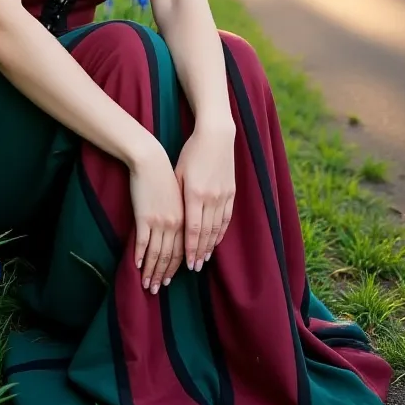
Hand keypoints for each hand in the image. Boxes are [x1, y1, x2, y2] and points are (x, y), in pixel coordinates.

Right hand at [130, 140, 184, 293]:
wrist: (151, 160)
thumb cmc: (166, 174)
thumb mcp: (180, 194)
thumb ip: (182, 214)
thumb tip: (179, 230)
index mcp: (186, 218)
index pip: (183, 249)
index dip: (177, 267)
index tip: (170, 279)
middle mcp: (175, 223)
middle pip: (170, 256)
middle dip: (163, 274)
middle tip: (156, 289)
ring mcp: (159, 221)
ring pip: (157, 253)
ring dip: (151, 271)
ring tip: (146, 284)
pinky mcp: (144, 217)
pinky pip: (142, 242)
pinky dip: (140, 256)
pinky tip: (137, 265)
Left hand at [175, 120, 235, 271]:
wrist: (216, 136)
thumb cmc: (191, 152)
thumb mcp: (178, 173)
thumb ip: (176, 196)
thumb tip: (173, 219)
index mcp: (194, 194)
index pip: (193, 229)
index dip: (190, 248)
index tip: (187, 263)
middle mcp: (211, 198)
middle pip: (206, 233)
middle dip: (199, 252)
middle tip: (194, 268)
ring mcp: (223, 196)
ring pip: (217, 228)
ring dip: (210, 246)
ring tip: (204, 260)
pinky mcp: (231, 192)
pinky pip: (226, 218)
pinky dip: (221, 232)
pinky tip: (216, 241)